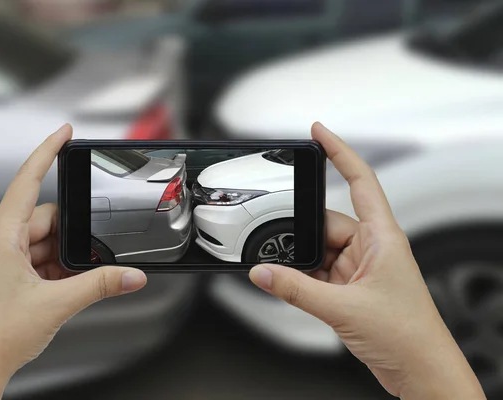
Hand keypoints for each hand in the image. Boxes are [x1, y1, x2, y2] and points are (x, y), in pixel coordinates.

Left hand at [0, 124, 146, 399]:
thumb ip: (100, 285)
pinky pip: (36, 258)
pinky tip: (63, 288)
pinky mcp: (2, 273)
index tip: (63, 133)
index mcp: (0, 237)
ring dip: (63, 258)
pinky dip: (54, 269)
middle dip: (72, 236)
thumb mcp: (57, 304)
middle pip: (46, 219)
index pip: (26, 181)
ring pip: (43, 241)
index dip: (47, 153)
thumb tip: (132, 276)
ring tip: (71, 284)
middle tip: (90, 257)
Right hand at [249, 123, 484, 399]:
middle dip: (300, 235)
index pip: (360, 180)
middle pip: (324, 223)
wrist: (418, 370)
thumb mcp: (343, 308)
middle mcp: (371, 247)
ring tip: (289, 278)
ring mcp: (359, 267)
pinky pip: (318, 271)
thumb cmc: (406, 334)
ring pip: (318, 249)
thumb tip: (262, 274)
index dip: (339, 151)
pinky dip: (303, 278)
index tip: (318, 132)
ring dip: (301, 263)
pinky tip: (294, 288)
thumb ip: (296, 290)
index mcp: (382, 236)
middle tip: (279, 249)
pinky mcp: (350, 286)